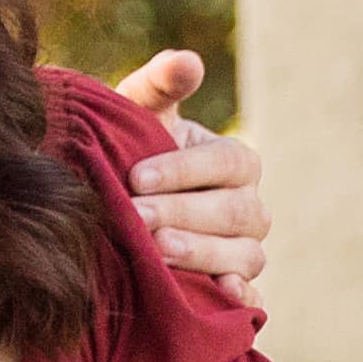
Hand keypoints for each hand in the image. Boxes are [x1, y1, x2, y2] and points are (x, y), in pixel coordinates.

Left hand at [112, 56, 268, 301]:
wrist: (113, 209)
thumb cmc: (130, 153)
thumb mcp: (137, 114)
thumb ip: (161, 84)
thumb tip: (189, 61)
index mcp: (235, 161)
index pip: (226, 163)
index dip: (184, 170)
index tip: (136, 177)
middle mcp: (250, 207)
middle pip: (236, 212)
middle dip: (185, 213)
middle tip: (137, 216)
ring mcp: (246, 250)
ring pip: (245, 255)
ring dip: (203, 254)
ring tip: (159, 251)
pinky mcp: (234, 290)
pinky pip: (249, 299)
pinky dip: (238, 300)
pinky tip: (214, 296)